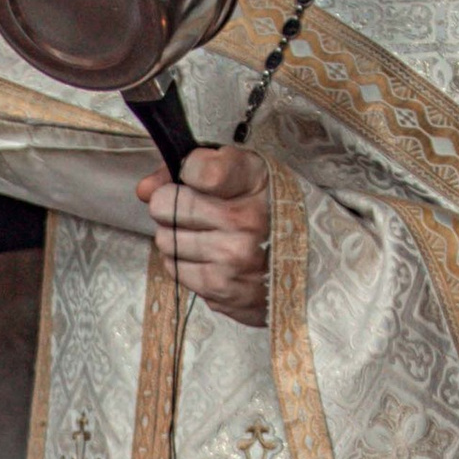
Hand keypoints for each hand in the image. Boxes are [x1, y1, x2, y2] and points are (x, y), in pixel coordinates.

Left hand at [138, 143, 270, 327]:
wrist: (314, 264)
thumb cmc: (274, 211)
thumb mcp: (247, 174)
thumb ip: (193, 169)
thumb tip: (143, 190)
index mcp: (256, 181)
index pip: (196, 168)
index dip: (188, 171)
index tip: (197, 177)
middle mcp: (245, 221)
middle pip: (167, 205)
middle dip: (172, 205)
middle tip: (194, 210)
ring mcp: (233, 260)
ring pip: (165, 241)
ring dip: (177, 237)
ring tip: (208, 236)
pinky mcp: (224, 291)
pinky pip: (176, 271)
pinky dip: (187, 264)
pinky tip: (212, 259)